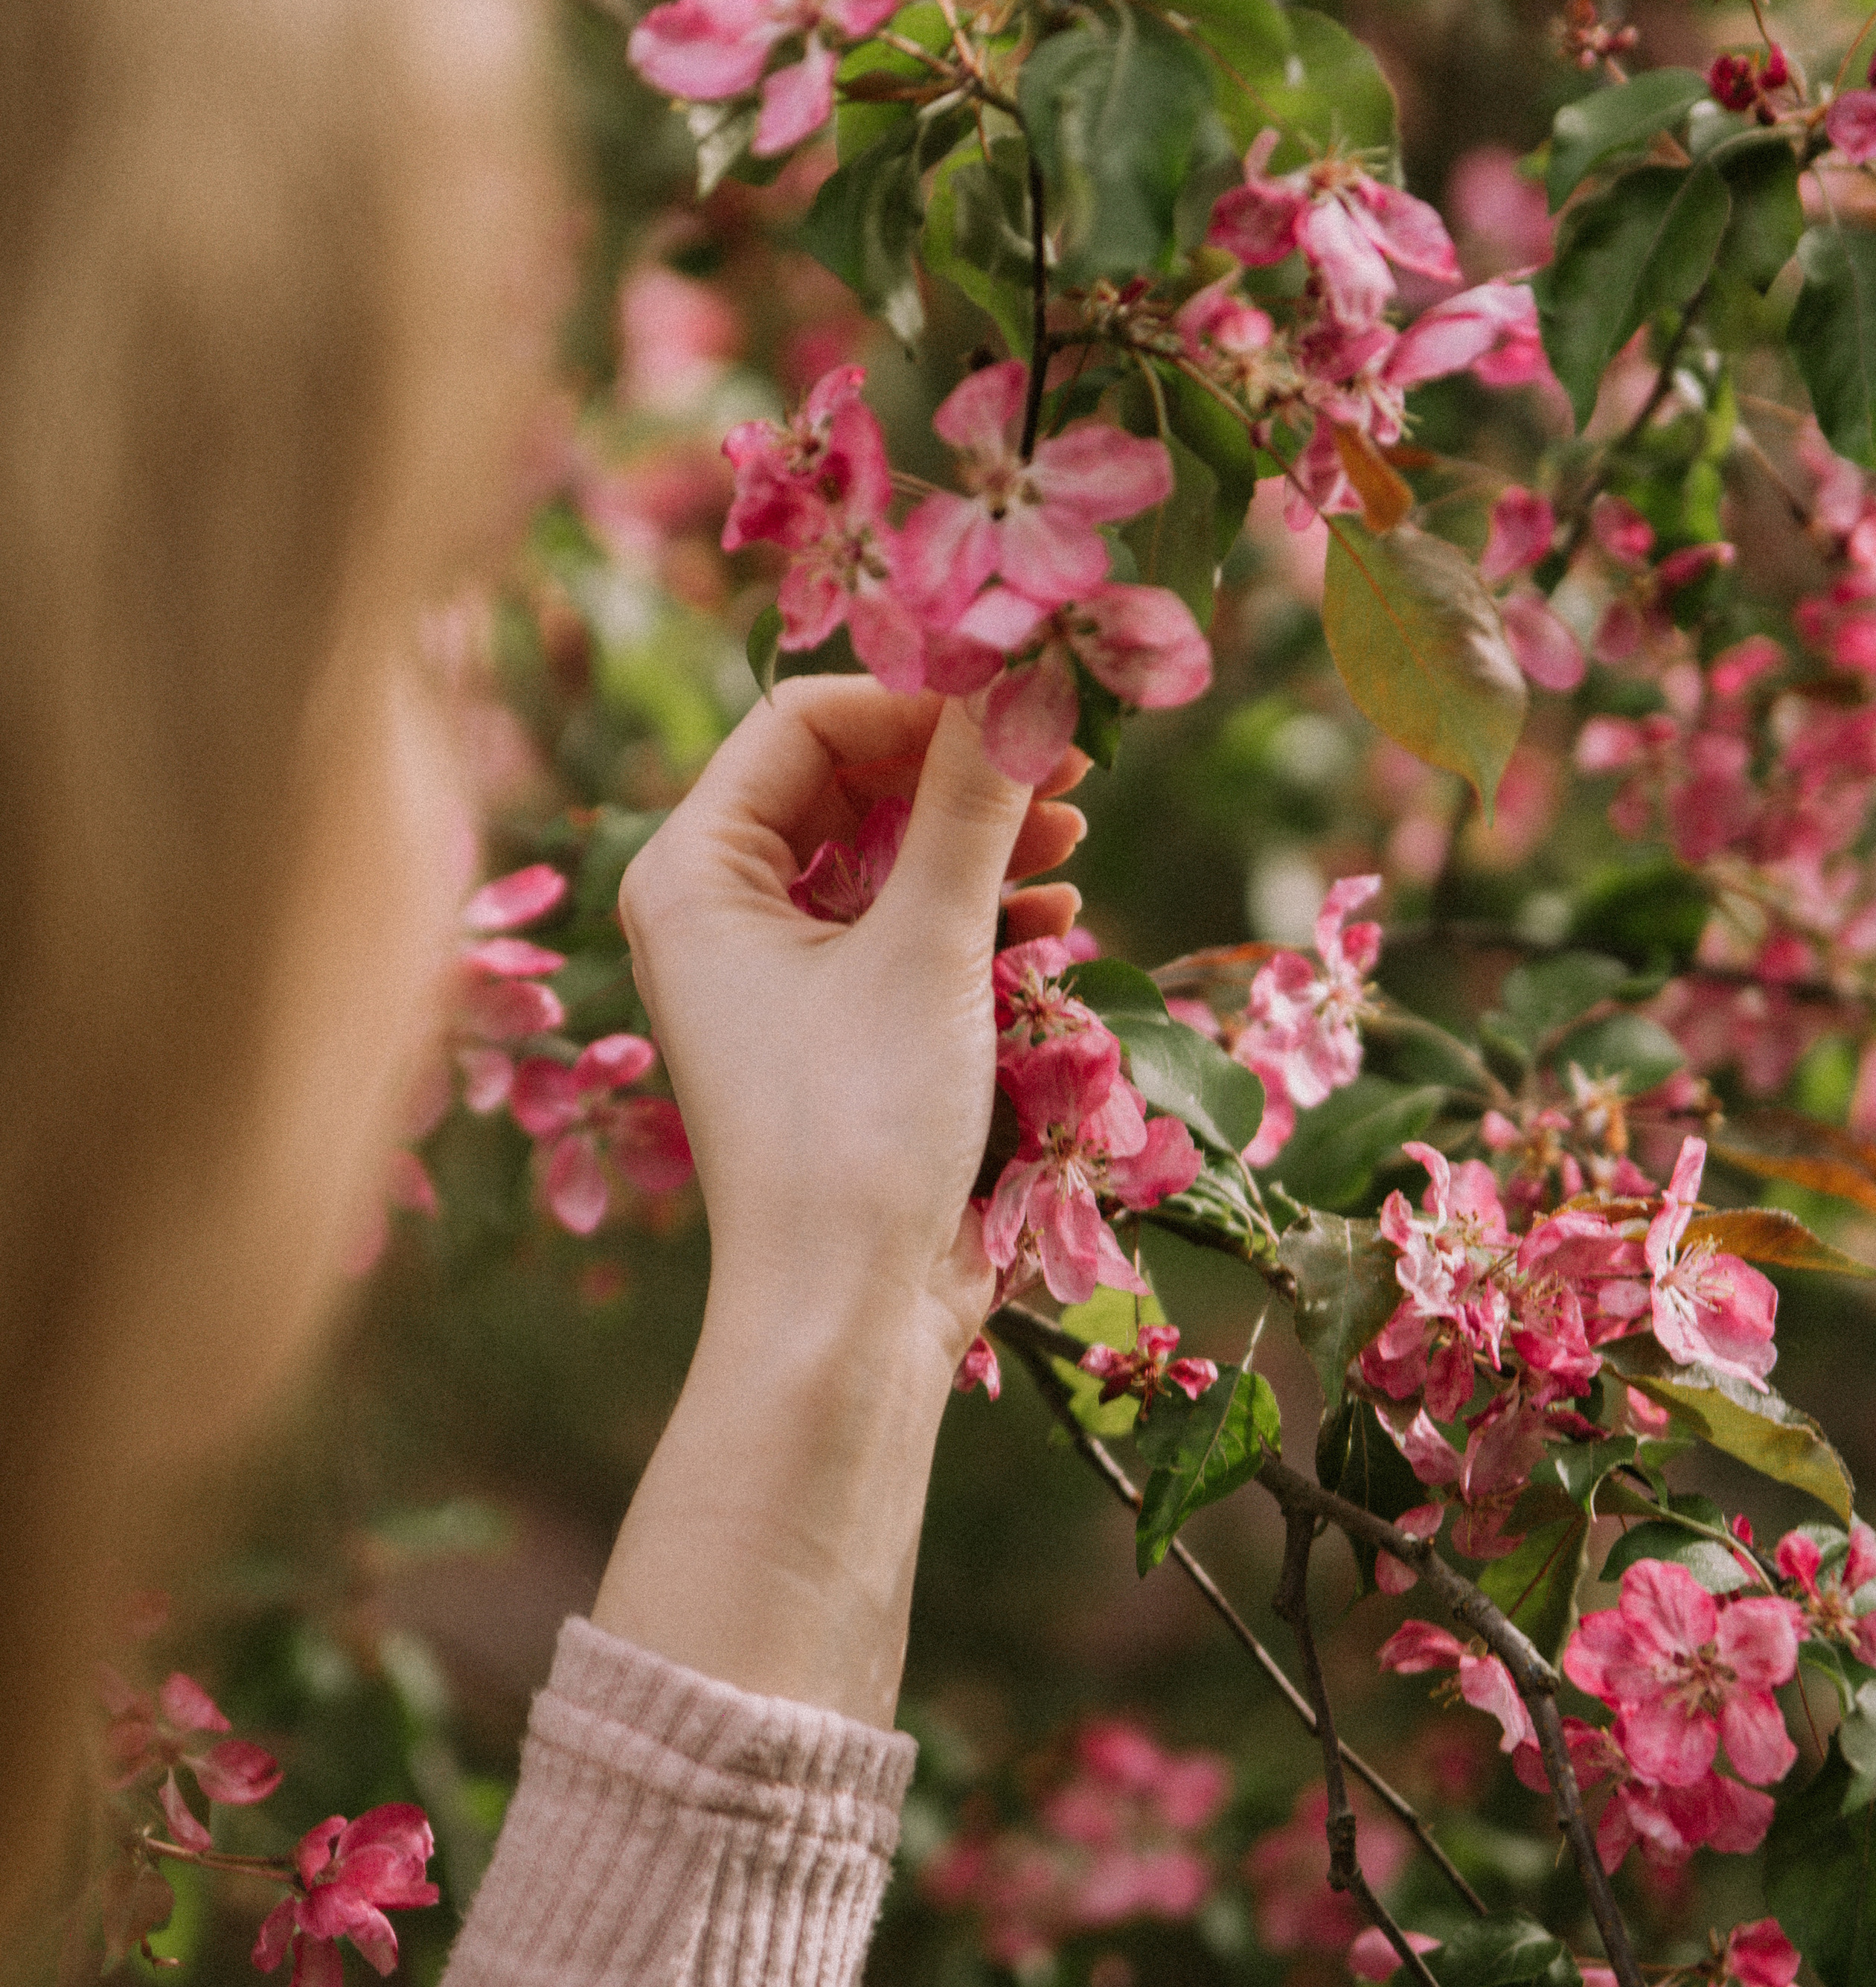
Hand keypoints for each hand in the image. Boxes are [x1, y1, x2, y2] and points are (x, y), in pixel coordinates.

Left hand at [595, 681, 1086, 1722]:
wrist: (842, 1315)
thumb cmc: (854, 1130)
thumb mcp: (927, 947)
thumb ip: (974, 804)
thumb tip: (1023, 671)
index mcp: (693, 870)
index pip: (804, 719)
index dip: (919, 701)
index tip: (1024, 706)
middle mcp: (717, 907)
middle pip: (849, 780)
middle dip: (959, 776)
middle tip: (1069, 775)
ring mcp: (772, 970)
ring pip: (885, 856)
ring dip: (980, 850)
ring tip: (1071, 860)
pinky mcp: (829, 1025)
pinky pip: (900, 931)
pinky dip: (973, 921)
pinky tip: (1048, 935)